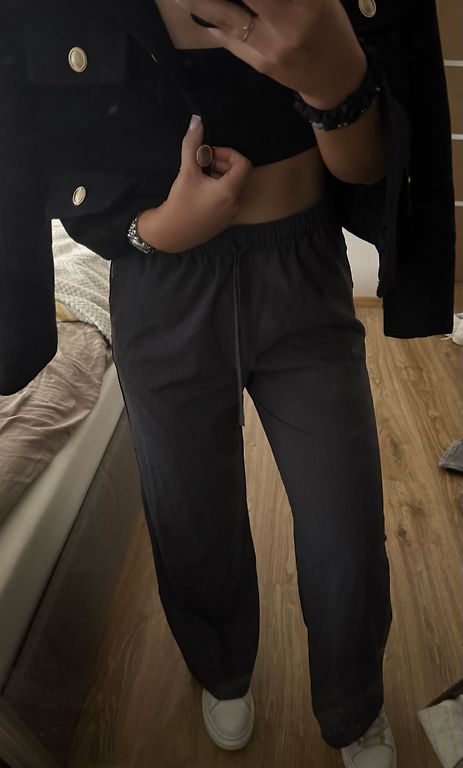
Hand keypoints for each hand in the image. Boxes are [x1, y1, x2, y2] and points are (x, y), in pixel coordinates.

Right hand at [137, 114, 252, 252]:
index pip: (243, 163)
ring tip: (199, 177)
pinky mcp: (224, 222)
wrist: (170, 234)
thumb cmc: (179, 203)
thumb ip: (192, 145)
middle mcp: (235, 204)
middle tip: (201, 163)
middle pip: (237, 175)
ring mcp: (230, 215)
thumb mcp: (186, 171)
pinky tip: (199, 192)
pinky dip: (217, 190)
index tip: (210, 154)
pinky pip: (227, 200)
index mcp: (229, 191)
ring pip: (231, 187)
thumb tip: (197, 120)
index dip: (228, 153)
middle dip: (221, 164)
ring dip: (218, 176)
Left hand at [171, 0, 364, 102]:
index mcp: (308, 2)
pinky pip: (228, 37)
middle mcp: (288, 25)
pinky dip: (210, 19)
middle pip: (237, 1)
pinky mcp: (259, 64)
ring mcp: (270, 48)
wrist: (336, 78)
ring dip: (196, 0)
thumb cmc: (330, 25)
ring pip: (224, 17)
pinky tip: (192, 7)